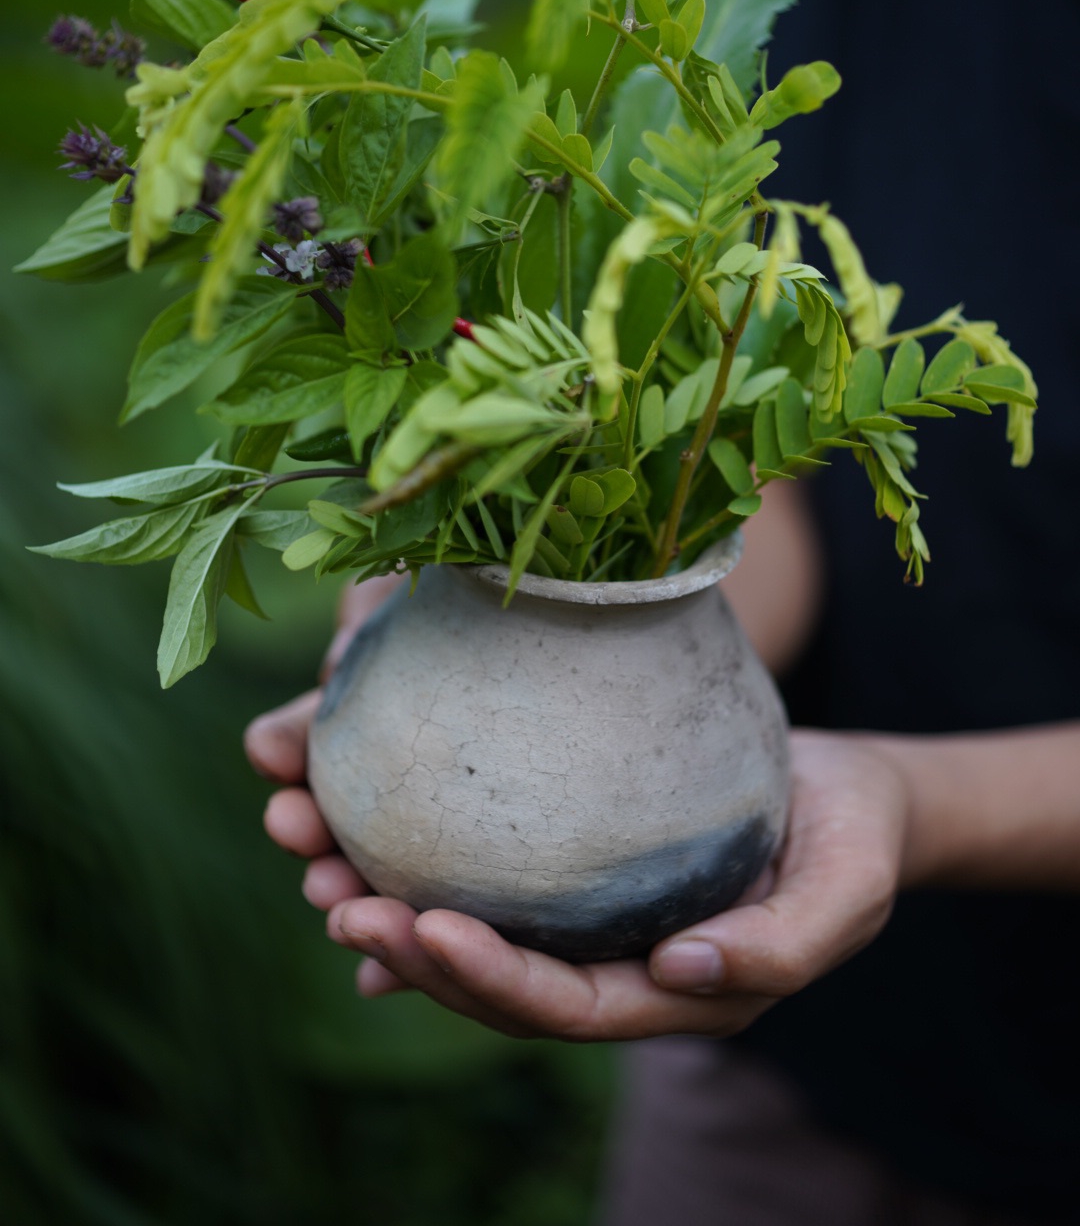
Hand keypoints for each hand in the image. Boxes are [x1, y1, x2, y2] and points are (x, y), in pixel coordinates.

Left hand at [246, 671, 912, 1036]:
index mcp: (672, 994)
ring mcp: (589, 923)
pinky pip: (489, 882)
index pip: (564, 1006)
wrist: (850, 794)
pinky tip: (355, 858)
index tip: (416, 924)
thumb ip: (779, 945)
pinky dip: (422, 877)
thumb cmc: (856, 841)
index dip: (487, 978)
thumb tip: (677, 977)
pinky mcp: (574, 868)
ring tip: (314, 858)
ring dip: (390, 902)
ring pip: (474, 928)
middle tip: (330, 893)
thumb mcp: (847, 891)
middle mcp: (615, 969)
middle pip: (495, 979)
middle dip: (408, 945)